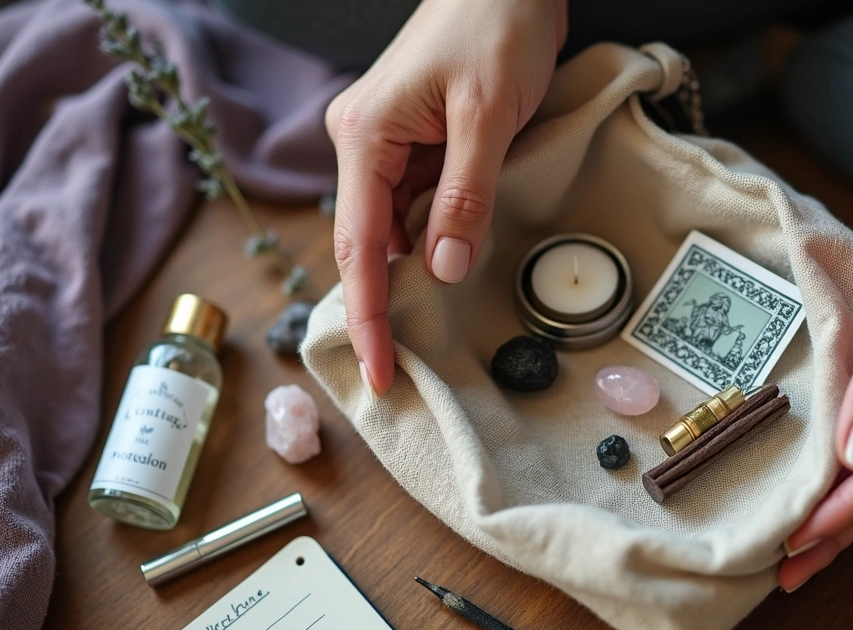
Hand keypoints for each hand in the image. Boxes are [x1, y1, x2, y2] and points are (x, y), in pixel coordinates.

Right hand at [325, 0, 566, 394]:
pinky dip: (437, 236)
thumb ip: (465, 195)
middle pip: (368, 243)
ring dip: (419, 270)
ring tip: (431, 331)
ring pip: (397, 227)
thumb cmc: (494, 27)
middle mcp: (364, 144)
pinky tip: (453, 264)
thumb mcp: (488, 116)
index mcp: (365, 137)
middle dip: (385, 304)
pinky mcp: (416, 142)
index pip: (358, 245)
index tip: (377, 371)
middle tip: (403, 372)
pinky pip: (418, 203)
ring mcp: (388, 143)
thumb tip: (443, 269)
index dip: (367, 314)